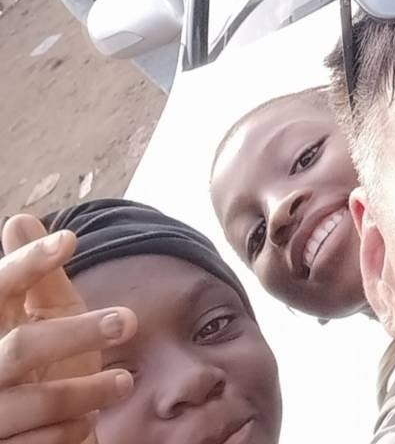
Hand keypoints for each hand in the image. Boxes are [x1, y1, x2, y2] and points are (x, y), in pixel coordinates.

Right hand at [0, 215, 136, 443]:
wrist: (34, 434)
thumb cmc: (46, 363)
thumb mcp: (46, 317)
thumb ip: (38, 279)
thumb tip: (17, 219)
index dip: (26, 263)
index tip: (69, 239)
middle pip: (24, 347)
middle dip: (79, 333)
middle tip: (130, 320)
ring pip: (38, 400)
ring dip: (88, 390)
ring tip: (124, 381)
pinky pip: (39, 443)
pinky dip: (70, 430)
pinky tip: (86, 422)